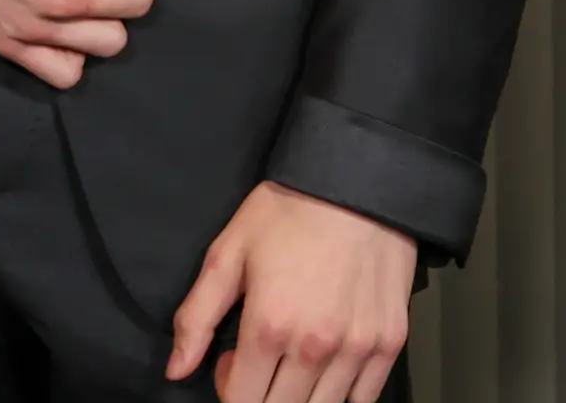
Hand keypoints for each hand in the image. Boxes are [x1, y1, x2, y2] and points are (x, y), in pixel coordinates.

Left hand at [166, 183, 416, 402]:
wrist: (354, 184)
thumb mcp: (227, 253)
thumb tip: (176, 368)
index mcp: (269, 327)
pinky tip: (328, 364)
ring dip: (299, 396)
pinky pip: (364, 399)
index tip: (229, 361)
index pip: (242, 401)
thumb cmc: (287, 214)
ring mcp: (357, 349)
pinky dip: (341, 394)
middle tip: (259, 358)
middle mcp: (315, 348)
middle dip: (260, 393)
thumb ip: (197, 317)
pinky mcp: (389, 344)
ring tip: (292, 360)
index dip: (228, 387)